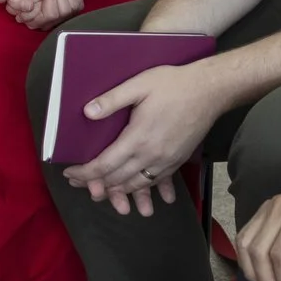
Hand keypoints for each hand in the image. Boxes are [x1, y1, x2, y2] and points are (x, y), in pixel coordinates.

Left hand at [61, 61, 227, 214]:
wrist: (211, 90)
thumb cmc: (173, 84)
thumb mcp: (139, 84)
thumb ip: (112, 99)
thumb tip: (86, 112)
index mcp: (138, 138)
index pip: (104, 165)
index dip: (85, 173)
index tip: (70, 174)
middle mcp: (152, 156)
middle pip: (118, 179)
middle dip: (95, 185)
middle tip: (77, 185)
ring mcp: (166, 161)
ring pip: (137, 185)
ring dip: (118, 193)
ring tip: (102, 195)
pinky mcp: (178, 161)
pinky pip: (156, 182)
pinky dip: (142, 190)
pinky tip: (138, 195)